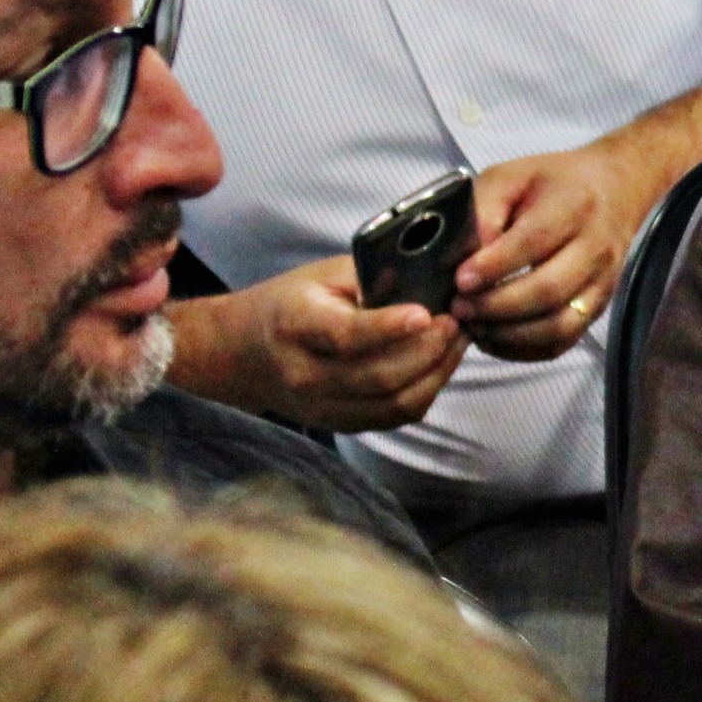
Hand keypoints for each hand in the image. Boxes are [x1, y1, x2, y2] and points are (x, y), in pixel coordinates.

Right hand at [168, 256, 467, 434]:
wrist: (244, 353)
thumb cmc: (291, 303)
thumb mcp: (323, 276)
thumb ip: (372, 279)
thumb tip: (432, 282)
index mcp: (296, 325)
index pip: (346, 336)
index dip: (389, 328)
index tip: (427, 314)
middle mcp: (305, 374)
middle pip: (379, 376)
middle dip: (430, 350)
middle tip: (457, 320)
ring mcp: (321, 407)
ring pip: (394, 403)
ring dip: (437, 372)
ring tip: (456, 341)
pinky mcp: (339, 424)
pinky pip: (394, 416)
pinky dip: (425, 391)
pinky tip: (439, 364)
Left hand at [453, 139, 655, 361]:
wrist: (613, 191)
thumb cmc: (552, 183)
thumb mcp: (510, 177)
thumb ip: (483, 210)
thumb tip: (462, 259)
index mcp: (573, 205)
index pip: (534, 242)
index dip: (494, 266)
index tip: (460, 279)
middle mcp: (596, 247)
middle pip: (547, 290)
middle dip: (496, 306)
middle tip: (459, 307)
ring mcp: (602, 283)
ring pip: (558, 325)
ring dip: (509, 334)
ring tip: (474, 325)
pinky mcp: (598, 309)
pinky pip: (562, 343)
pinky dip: (524, 350)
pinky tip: (495, 338)